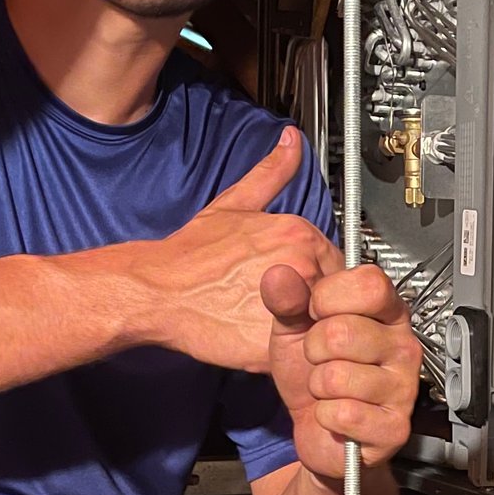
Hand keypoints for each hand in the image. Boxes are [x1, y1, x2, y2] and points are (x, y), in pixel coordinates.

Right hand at [136, 128, 340, 371]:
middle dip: (313, 305)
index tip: (295, 286)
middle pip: (334, 297)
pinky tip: (261, 341)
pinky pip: (299, 353)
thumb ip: (272, 173)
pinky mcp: (277, 343)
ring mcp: (293, 306)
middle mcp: (304, 266)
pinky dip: (286, 353)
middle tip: (277, 307)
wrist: (155, 292)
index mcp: (300, 234)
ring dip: (304, 330)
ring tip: (266, 324)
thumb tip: (291, 141)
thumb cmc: (190, 255)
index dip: (317, 280)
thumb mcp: (234, 204)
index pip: (337, 265)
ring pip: (320, 326)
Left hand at [261, 261, 420, 479]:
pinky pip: (343, 413)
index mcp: (386, 313)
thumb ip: (288, 301)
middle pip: (343, 331)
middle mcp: (403, 345)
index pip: (369, 284)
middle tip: (322, 360)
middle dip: (314, 350)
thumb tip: (279, 274)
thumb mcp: (294, 331)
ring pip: (337, 376)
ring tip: (330, 391)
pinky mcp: (396, 426)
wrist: (319, 431)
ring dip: (319, 387)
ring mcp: (404, 387)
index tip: (317, 313)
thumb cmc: (314, 376)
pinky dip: (326, 417)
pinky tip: (338, 417)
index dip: (329, 297)